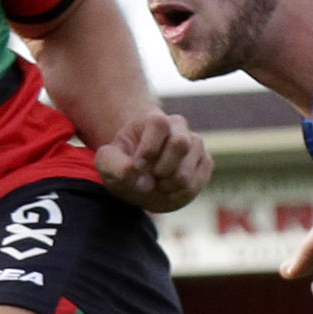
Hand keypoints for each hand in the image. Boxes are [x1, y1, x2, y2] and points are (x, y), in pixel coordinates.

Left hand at [94, 111, 209, 214]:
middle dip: (162, 169)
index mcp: (154, 120)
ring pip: (189, 169)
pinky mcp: (205, 162)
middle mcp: (179, 127)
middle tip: (150, 177)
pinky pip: (199, 180)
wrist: (140, 176)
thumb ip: (116, 167)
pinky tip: (170, 190)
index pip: (159, 125)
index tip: (137, 167)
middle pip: (180, 144)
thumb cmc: (123, 164)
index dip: (148, 150)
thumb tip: (146, 181)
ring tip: (159, 185)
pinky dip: (182, 193)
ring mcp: (195, 144)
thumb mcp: (107, 164)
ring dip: (169, 185)